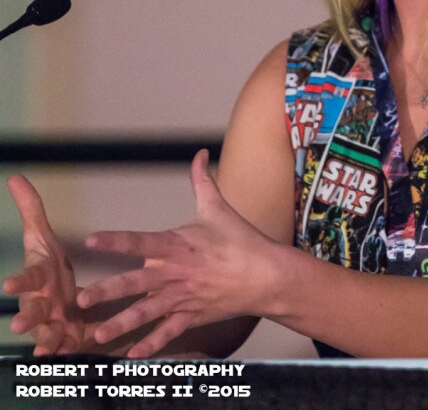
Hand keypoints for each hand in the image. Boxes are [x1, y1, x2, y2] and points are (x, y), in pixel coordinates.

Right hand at [3, 175, 83, 354]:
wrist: (69, 299)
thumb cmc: (52, 268)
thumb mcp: (44, 238)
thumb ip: (31, 210)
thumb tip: (15, 177)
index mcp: (39, 278)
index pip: (27, 278)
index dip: (18, 281)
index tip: (8, 284)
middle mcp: (42, 302)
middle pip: (31, 311)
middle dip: (26, 318)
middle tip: (18, 325)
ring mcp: (53, 322)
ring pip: (47, 332)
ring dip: (45, 338)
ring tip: (45, 344)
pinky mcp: (68, 338)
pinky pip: (66, 347)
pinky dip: (64, 352)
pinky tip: (62, 357)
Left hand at [77, 149, 276, 356]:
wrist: (267, 275)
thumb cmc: (240, 239)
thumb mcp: (217, 207)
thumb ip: (202, 180)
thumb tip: (199, 153)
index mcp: (178, 244)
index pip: (141, 241)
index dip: (116, 240)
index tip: (91, 240)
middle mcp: (177, 272)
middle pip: (137, 283)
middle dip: (108, 292)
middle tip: (82, 299)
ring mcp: (184, 297)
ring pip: (148, 313)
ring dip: (121, 324)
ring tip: (98, 335)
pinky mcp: (193, 315)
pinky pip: (169, 332)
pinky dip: (152, 345)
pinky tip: (133, 354)